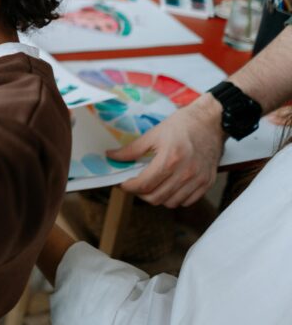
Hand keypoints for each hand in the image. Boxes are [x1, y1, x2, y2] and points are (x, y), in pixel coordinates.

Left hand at [106, 94, 224, 206]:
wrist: (211, 121)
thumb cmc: (183, 125)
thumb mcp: (154, 133)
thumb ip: (132, 149)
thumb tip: (112, 156)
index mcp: (170, 160)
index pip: (144, 184)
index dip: (129, 187)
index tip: (123, 184)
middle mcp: (185, 173)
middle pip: (156, 197)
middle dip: (140, 194)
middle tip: (135, 185)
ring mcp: (198, 180)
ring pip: (171, 203)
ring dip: (157, 197)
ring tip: (152, 186)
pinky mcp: (207, 183)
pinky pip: (187, 201)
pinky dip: (175, 198)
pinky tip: (169, 187)